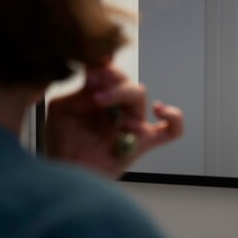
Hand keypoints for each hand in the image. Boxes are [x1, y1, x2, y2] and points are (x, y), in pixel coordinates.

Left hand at [45, 64, 183, 177]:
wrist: (66, 171)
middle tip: (91, 83)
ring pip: (139, 95)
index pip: (110, 71)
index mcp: (102, 95)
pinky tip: (160, 110)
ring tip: (99, 99)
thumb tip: (96, 78)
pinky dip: (174, 118)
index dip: (102, 66)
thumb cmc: (64, 142)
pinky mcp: (143, 143)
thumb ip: (80, 92)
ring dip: (120, 91)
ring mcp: (133, 124)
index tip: (88, 69)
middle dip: (109, 77)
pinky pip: (171, 131)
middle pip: (123, 77)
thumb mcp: (63, 109)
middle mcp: (120, 107)